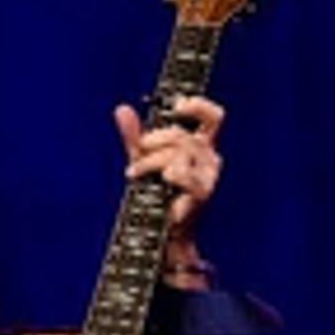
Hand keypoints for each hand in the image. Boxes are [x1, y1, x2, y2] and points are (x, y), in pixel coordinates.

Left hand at [114, 95, 223, 250]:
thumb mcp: (142, 159)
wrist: (157, 228)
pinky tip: (158, 181)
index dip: (198, 106)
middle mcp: (209, 157)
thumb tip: (121, 110)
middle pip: (183, 135)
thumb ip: (134, 136)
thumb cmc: (154, 193)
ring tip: (134, 173)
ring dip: (151, 161)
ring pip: (180, 153)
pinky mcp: (202, 192)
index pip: (212, 117)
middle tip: (139, 150)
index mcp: (201, 145)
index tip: (176, 106)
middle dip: (155, 139)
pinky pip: (182, 173)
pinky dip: (165, 175)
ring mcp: (208, 175)